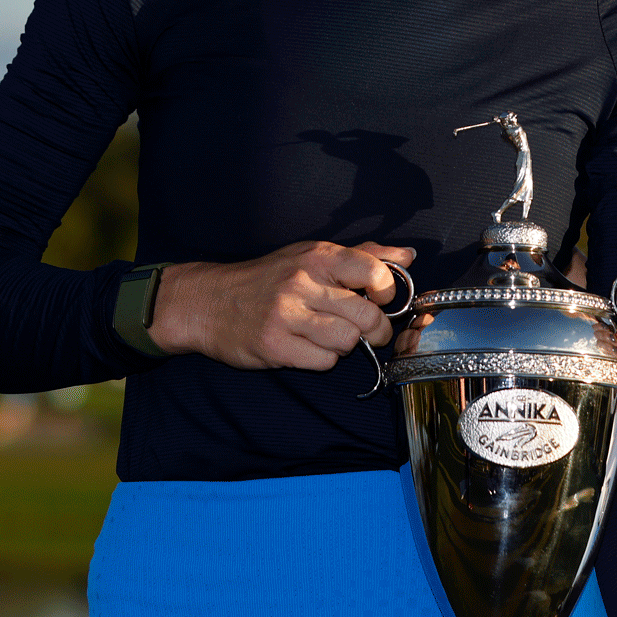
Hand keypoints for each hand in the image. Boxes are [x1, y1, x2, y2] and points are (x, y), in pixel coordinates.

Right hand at [149, 241, 415, 370]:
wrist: (209, 301)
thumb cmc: (269, 278)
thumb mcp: (311, 255)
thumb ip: (363, 255)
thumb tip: (407, 255)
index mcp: (317, 257)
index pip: (375, 273)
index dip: (388, 292)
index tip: (380, 299)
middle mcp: (302, 283)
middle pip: (367, 317)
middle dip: (376, 330)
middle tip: (368, 331)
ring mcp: (287, 315)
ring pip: (347, 342)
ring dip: (346, 345)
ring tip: (330, 337)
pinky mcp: (275, 346)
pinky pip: (322, 362)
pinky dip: (322, 359)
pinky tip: (308, 347)